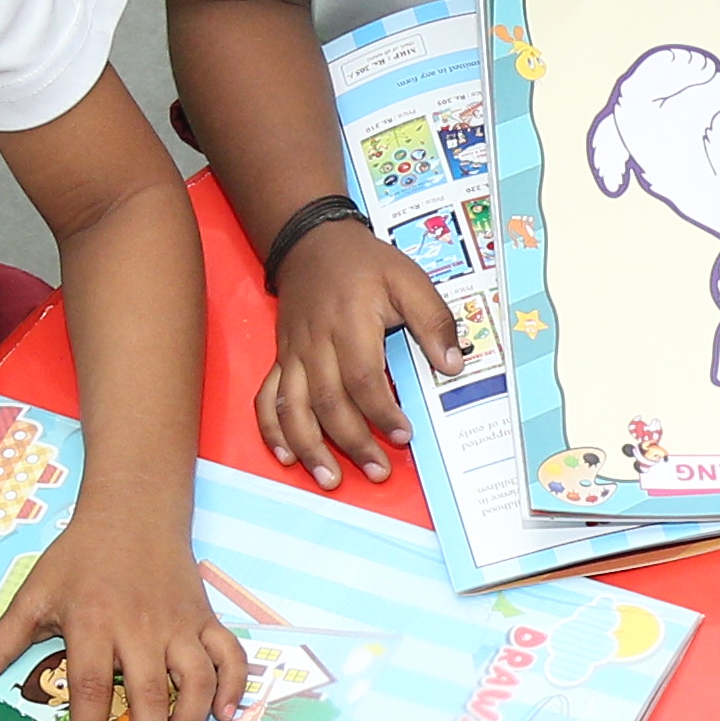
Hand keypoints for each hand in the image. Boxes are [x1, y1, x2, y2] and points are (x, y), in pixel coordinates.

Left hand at [0, 501, 234, 720]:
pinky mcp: (205, 617)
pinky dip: (233, 687)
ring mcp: (178, 623)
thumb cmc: (79, 555)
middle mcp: (139, 627)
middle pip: (148, 696)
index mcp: (92, 623)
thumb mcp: (34, 593)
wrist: (132, 511)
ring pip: (194, 682)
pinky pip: (230, 656)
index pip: (92, 689)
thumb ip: (3, 642)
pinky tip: (223, 715)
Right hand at [258, 219, 460, 485]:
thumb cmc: (366, 263)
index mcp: (350, 323)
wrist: (312, 241)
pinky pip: (266, 398)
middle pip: (329, 402)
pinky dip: (272, 429)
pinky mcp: (280, 358)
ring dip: (309, 448)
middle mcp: (316, 344)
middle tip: (377, 472)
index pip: (363, 378)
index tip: (403, 436)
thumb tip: (453, 366)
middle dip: (352, 442)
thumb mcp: (409, 278)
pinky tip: (285, 456)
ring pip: (293, 408)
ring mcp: (293, 354)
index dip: (382, 412)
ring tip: (330, 479)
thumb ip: (434, 320)